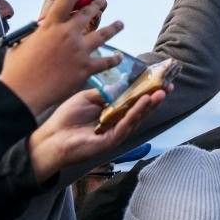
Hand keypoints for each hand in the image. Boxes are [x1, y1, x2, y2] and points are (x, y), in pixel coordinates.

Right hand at [1, 0, 123, 115]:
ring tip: (120, 24)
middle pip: (88, 14)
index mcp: (50, 26)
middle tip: (102, 2)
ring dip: (114, 28)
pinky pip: (105, 62)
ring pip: (103, 34)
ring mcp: (79, 51)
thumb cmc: (17, 70)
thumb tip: (40, 30)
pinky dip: (114, 60)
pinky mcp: (86, 68)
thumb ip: (36, 33)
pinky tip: (119, 57)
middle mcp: (67, 34)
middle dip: (96, 6)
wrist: (23, 93)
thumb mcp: (22, 42)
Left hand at [28, 88, 165, 182]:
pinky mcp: (112, 140)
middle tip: (168, 86)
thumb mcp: (87, 97)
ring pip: (138, 116)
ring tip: (161, 92)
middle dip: (155, 97)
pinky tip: (145, 102)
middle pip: (140, 108)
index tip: (158, 79)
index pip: (133, 99)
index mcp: (112, 111)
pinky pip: (127, 124)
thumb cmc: (65, 119)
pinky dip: (137, 112)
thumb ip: (106, 92)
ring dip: (150, 104)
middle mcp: (117, 121)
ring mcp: (115, 131)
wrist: (50, 138)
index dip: (146, 90)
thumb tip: (123, 84)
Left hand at [39, 0, 106, 32]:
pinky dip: (97, 11)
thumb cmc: (45, 20)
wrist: (45, 38)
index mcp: (74, 0)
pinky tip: (93, 9)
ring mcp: (88, 17)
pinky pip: (98, 16)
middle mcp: (82, 7)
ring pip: (100, 5)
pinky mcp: (90, 27)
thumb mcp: (53, 0)